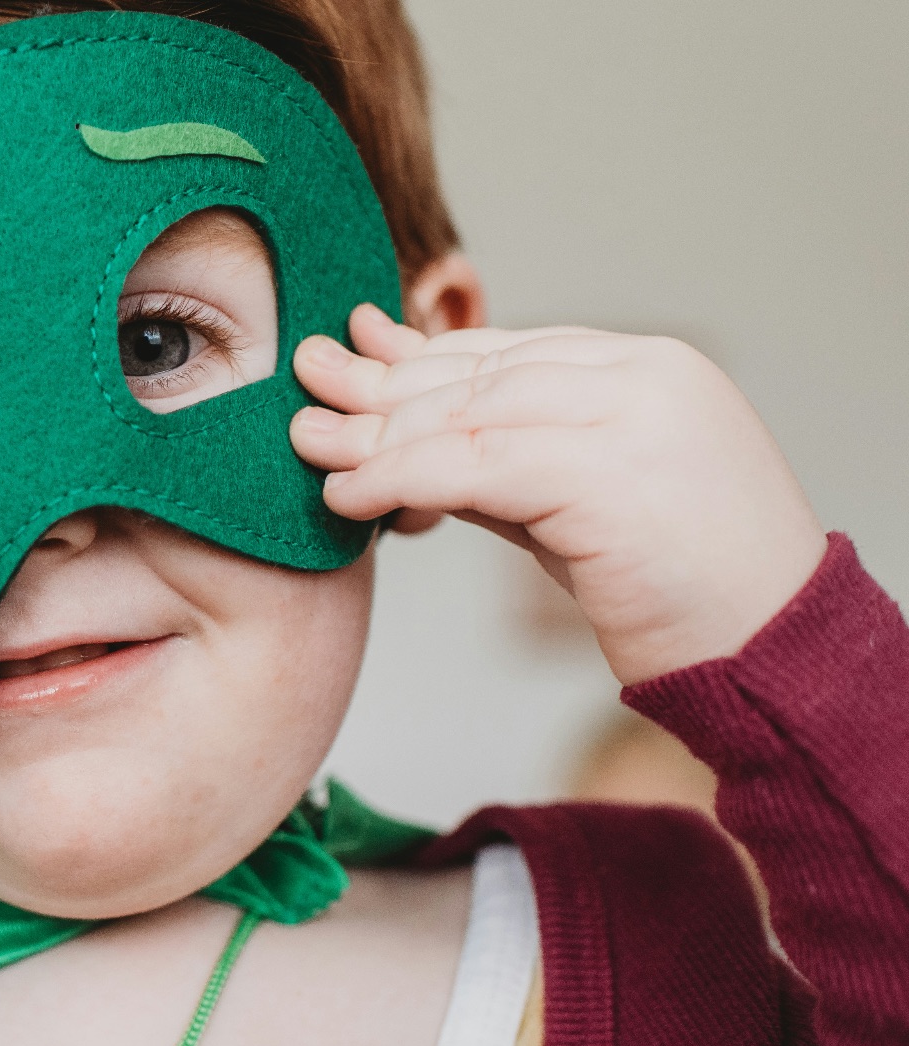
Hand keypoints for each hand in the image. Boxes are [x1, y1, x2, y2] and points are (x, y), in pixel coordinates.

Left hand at [290, 304, 825, 684]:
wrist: (776, 656)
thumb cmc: (682, 593)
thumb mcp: (579, 507)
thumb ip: (504, 462)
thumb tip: (399, 441)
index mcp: (650, 368)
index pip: (511, 350)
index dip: (423, 355)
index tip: (356, 350)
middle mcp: (646, 375)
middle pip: (481, 374)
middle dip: (384, 385)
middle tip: (307, 384)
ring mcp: (635, 417)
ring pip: (470, 413)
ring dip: (377, 433)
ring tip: (310, 445)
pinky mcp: (611, 475)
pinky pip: (475, 466)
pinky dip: (400, 478)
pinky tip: (348, 496)